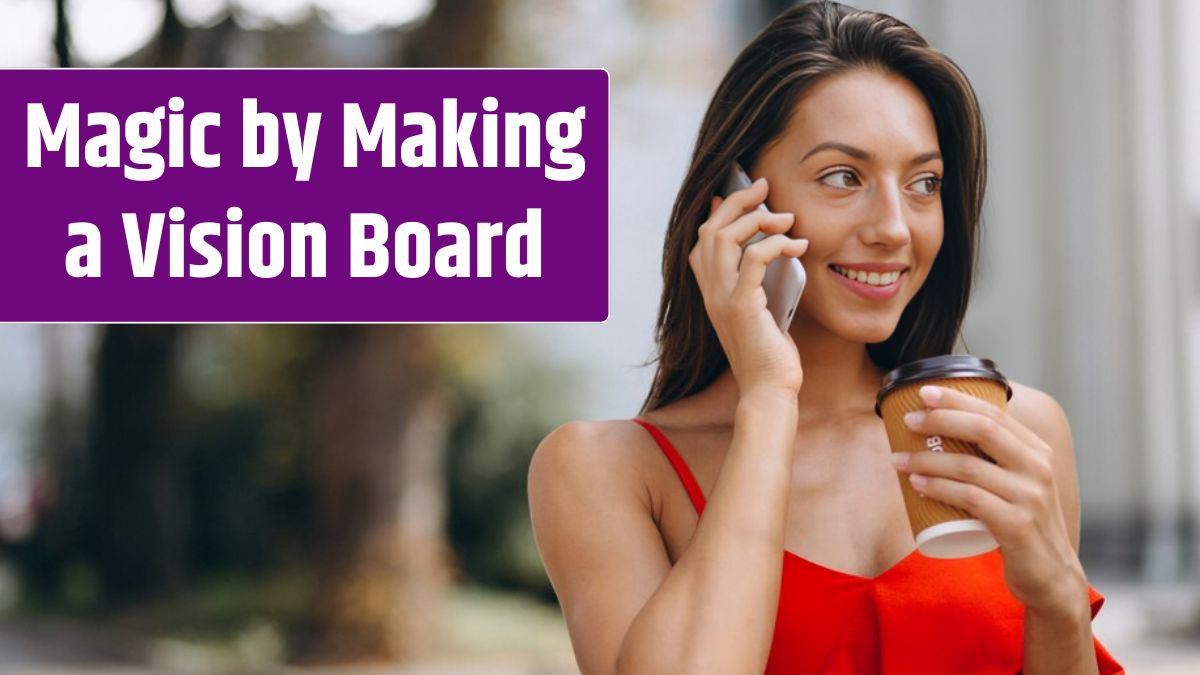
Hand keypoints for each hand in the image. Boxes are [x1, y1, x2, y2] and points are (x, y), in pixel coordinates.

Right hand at [688, 176, 808, 395]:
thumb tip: (770, 251)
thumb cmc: (771, 355)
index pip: (700, 242)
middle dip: (737, 202)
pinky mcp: (742, 306)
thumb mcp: (762, 311)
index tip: (738, 194)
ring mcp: (722, 298)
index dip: (716, 213)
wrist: (769, 390)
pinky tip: (798, 245)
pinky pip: (754, 259)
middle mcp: (710, 292)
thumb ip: (759, 284)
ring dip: (757, 219)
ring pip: (724, 237)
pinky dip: (777, 244)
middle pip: (709, 230)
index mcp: (711, 293)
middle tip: (764, 188)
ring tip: (786, 218)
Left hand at [890, 385, 1086, 613]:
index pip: (994, 413)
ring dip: (927, 460)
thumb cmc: (1021, 524)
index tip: (924, 392)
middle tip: (908, 421)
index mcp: (1037, 452)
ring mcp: (1030, 497)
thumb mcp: (1016, 484)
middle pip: (983, 429)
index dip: (957, 399)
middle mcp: (1038, 469)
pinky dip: (938, 488)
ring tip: (899, 460)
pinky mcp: (1017, 525)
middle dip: (940, 419)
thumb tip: (944, 431)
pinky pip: (969, 498)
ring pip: (969, 466)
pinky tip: (916, 485)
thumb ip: (994, 459)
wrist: (1050, 575)